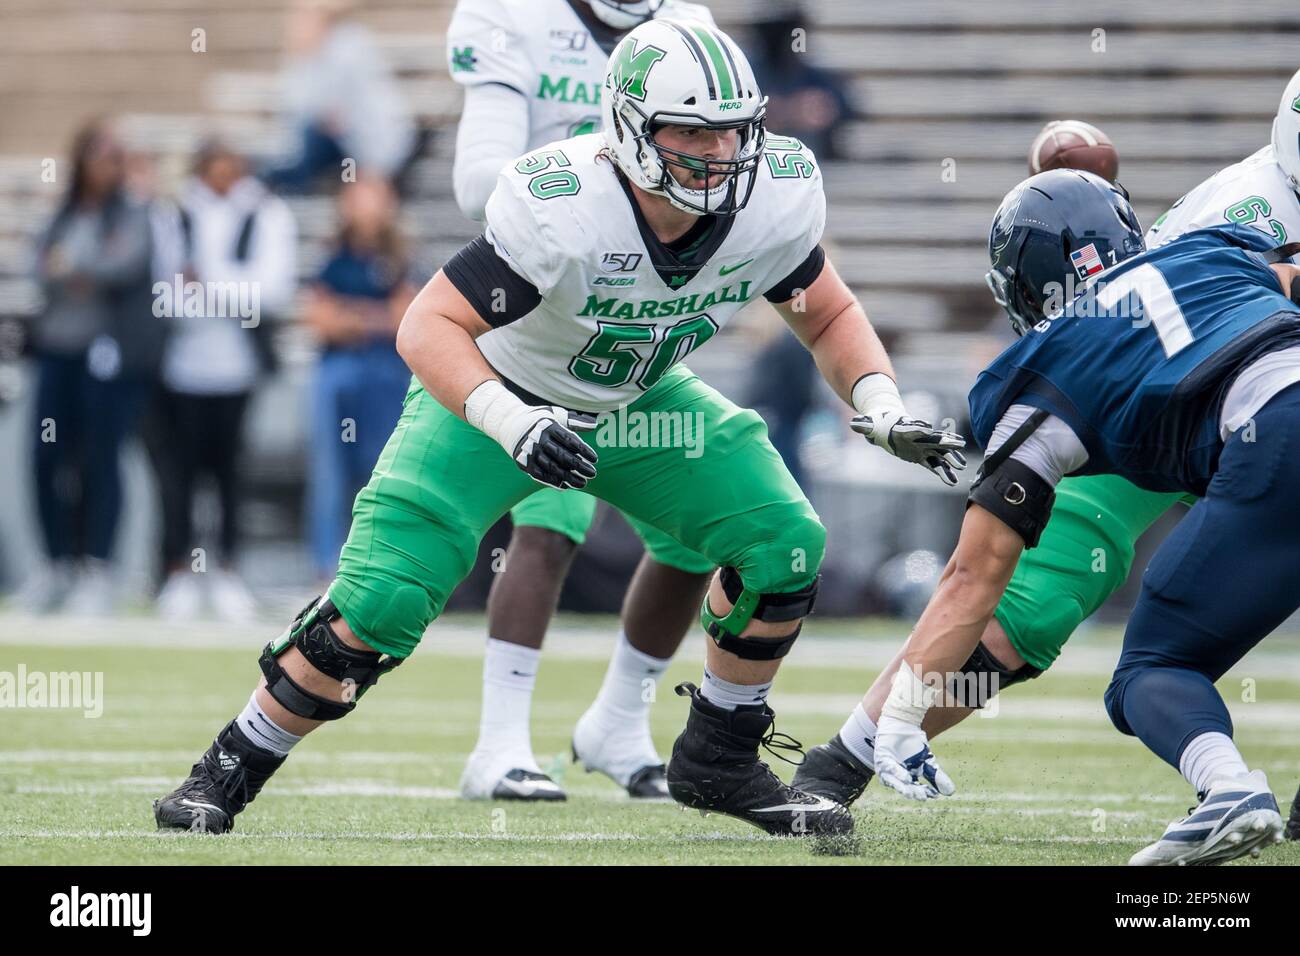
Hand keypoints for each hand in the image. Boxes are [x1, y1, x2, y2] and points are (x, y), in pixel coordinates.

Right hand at [507, 405, 598, 489]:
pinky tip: (566, 486)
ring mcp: (531, 452)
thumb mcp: (556, 415)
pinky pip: (541, 475)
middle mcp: (539, 439)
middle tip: (593, 474)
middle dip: (580, 467)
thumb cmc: (539, 419)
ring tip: (583, 484)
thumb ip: (575, 421)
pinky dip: (553, 482)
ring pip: (553, 468)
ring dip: (569, 478)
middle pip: (563, 456)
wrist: (510, 424)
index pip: (570, 441)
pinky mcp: (524, 463)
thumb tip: (594, 425)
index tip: (595, 460)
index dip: (584, 451)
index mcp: (549, 426)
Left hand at [851, 410, 967, 484]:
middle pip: (933, 439)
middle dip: (945, 442)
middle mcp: (918, 437)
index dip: (923, 429)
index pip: (916, 428)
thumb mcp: (869, 425)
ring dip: (949, 460)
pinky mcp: (921, 456)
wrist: (886, 424)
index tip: (931, 429)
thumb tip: (853, 423)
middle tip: (959, 444)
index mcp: (906, 428)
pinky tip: (953, 479)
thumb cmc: (878, 423)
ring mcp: (922, 446)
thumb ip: (863, 425)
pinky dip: (943, 471)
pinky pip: (934, 465)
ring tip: (961, 467)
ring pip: (938, 453)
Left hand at [873, 714, 955, 800]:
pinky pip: (888, 767)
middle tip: (923, 796)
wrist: (903, 723)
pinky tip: (906, 777)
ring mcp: (886, 767)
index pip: (915, 789)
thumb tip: (951, 792)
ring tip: (913, 792)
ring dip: (903, 787)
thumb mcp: (927, 761)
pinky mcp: (881, 757)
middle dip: (914, 793)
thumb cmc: (913, 743)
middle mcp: (894, 776)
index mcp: (906, 779)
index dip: (924, 793)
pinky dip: (897, 773)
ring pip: (893, 782)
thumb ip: (937, 775)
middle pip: (904, 788)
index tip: (934, 794)